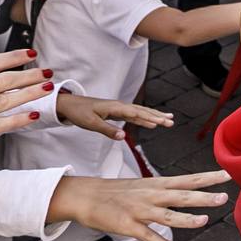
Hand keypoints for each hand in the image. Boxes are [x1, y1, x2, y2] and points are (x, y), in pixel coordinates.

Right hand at [47, 170, 230, 240]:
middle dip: (203, 196)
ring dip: (186, 219)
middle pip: (181, 195)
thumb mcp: (144, 185)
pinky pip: (147, 237)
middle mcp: (151, 195)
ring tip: (204, 221)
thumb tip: (186, 190)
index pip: (187, 179)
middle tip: (225, 197)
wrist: (86, 195)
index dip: (208, 177)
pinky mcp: (127, 226)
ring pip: (166, 216)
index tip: (228, 175)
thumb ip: (165, 189)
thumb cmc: (117, 191)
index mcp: (156, 184)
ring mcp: (139, 211)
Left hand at [56, 92, 174, 140]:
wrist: (69, 104)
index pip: (136, 113)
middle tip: (171, 121)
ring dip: (154, 115)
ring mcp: (119, 108)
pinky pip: (134, 115)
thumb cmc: (79, 113)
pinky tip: (151, 121)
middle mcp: (119, 106)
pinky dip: (144, 118)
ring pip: (140, 111)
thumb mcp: (91, 124)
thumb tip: (123, 136)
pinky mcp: (116, 112)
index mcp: (115, 107)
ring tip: (168, 119)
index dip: (149, 118)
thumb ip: (107, 130)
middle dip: (157, 116)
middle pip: (142, 111)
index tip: (161, 123)